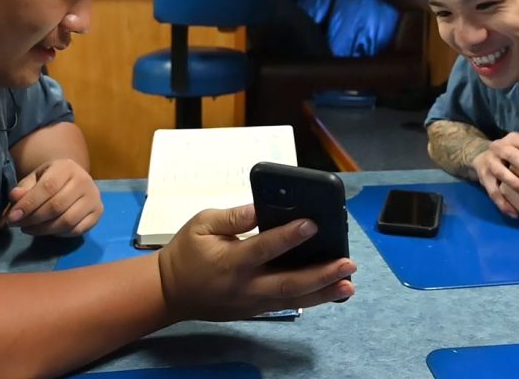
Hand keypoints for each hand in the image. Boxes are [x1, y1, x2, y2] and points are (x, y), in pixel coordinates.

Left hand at [4, 158, 103, 236]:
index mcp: (66, 167)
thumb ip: (24, 188)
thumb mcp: (34, 179)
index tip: (13, 218)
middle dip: (34, 219)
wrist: (73, 179)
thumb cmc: (50, 179)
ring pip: (67, 221)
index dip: (29, 204)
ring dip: (44, 230)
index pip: (47, 187)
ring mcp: (94, 197)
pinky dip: (60, 234)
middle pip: (57, 206)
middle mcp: (84, 180)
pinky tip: (49, 231)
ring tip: (30, 229)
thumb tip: (15, 197)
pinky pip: (77, 230)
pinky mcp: (98, 212)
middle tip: (19, 225)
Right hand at [158, 205, 355, 321]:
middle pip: (288, 283)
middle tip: (348, 264)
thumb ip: (232, 216)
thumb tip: (260, 207)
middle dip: (321, 274)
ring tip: (349, 284)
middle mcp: (245, 286)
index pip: (264, 247)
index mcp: (230, 261)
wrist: (169, 292)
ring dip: (323, 292)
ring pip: (293, 299)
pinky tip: (330, 292)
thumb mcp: (201, 224)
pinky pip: (286, 305)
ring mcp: (251, 303)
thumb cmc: (186, 252)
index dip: (289, 235)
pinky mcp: (255, 311)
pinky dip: (310, 299)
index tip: (313, 223)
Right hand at [471, 132, 518, 217]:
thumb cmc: (515, 156)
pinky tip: (515, 214)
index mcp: (512, 139)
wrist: (483, 159)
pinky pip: (493, 192)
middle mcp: (498, 148)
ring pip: (501, 173)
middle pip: (512, 155)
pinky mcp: (483, 178)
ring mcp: (489, 163)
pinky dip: (503, 203)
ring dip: (516, 184)